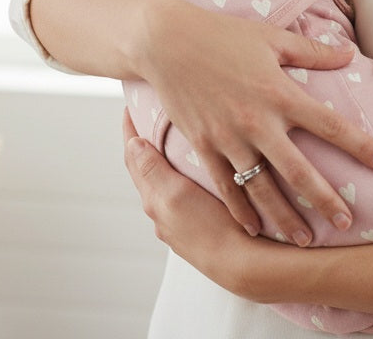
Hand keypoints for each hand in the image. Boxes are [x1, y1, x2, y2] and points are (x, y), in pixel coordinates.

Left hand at [124, 111, 256, 294]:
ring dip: (164, 159)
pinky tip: (197, 171)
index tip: (128, 106)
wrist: (244, 266)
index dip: (130, 130)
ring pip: (166, 182)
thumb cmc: (210, 229)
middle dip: (145, 142)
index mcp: (154, 200)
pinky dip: (182, 175)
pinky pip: (184, 194)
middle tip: (150, 114)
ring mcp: (182, 221)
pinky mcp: (202, 227)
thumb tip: (132, 143)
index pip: (134, 158)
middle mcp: (163, 212)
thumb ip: (152, 169)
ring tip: (172, 137)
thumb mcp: (176, 194)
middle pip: (147, 170)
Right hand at [134, 0, 372, 243]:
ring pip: (262, 188)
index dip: (359, 145)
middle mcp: (257, 120)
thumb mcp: (270, 37)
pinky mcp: (203, 145)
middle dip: (325, 200)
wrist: (166, 42)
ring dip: (285, 217)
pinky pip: (226, 186)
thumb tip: (349, 54)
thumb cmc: (221, 34)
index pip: (329, 124)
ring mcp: (228, 137)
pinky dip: (241, 210)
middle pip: (298, 170)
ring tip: (305, 240)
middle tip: (347, 223)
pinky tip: (255, 229)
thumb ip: (312, 51)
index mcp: (278, 92)